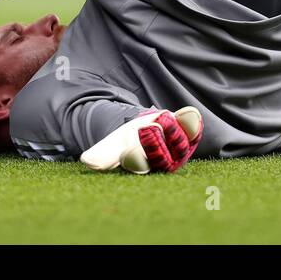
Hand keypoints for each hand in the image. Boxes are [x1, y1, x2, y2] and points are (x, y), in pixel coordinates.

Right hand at [80, 107, 203, 173]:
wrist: (146, 134)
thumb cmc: (127, 142)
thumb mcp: (112, 146)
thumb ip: (103, 154)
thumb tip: (87, 162)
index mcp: (140, 166)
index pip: (139, 165)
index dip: (136, 159)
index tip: (130, 153)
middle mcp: (162, 163)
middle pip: (161, 157)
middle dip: (155, 144)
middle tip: (147, 129)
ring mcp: (178, 151)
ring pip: (179, 145)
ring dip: (174, 132)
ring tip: (164, 119)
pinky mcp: (188, 136)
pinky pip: (193, 132)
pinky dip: (191, 123)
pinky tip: (190, 113)